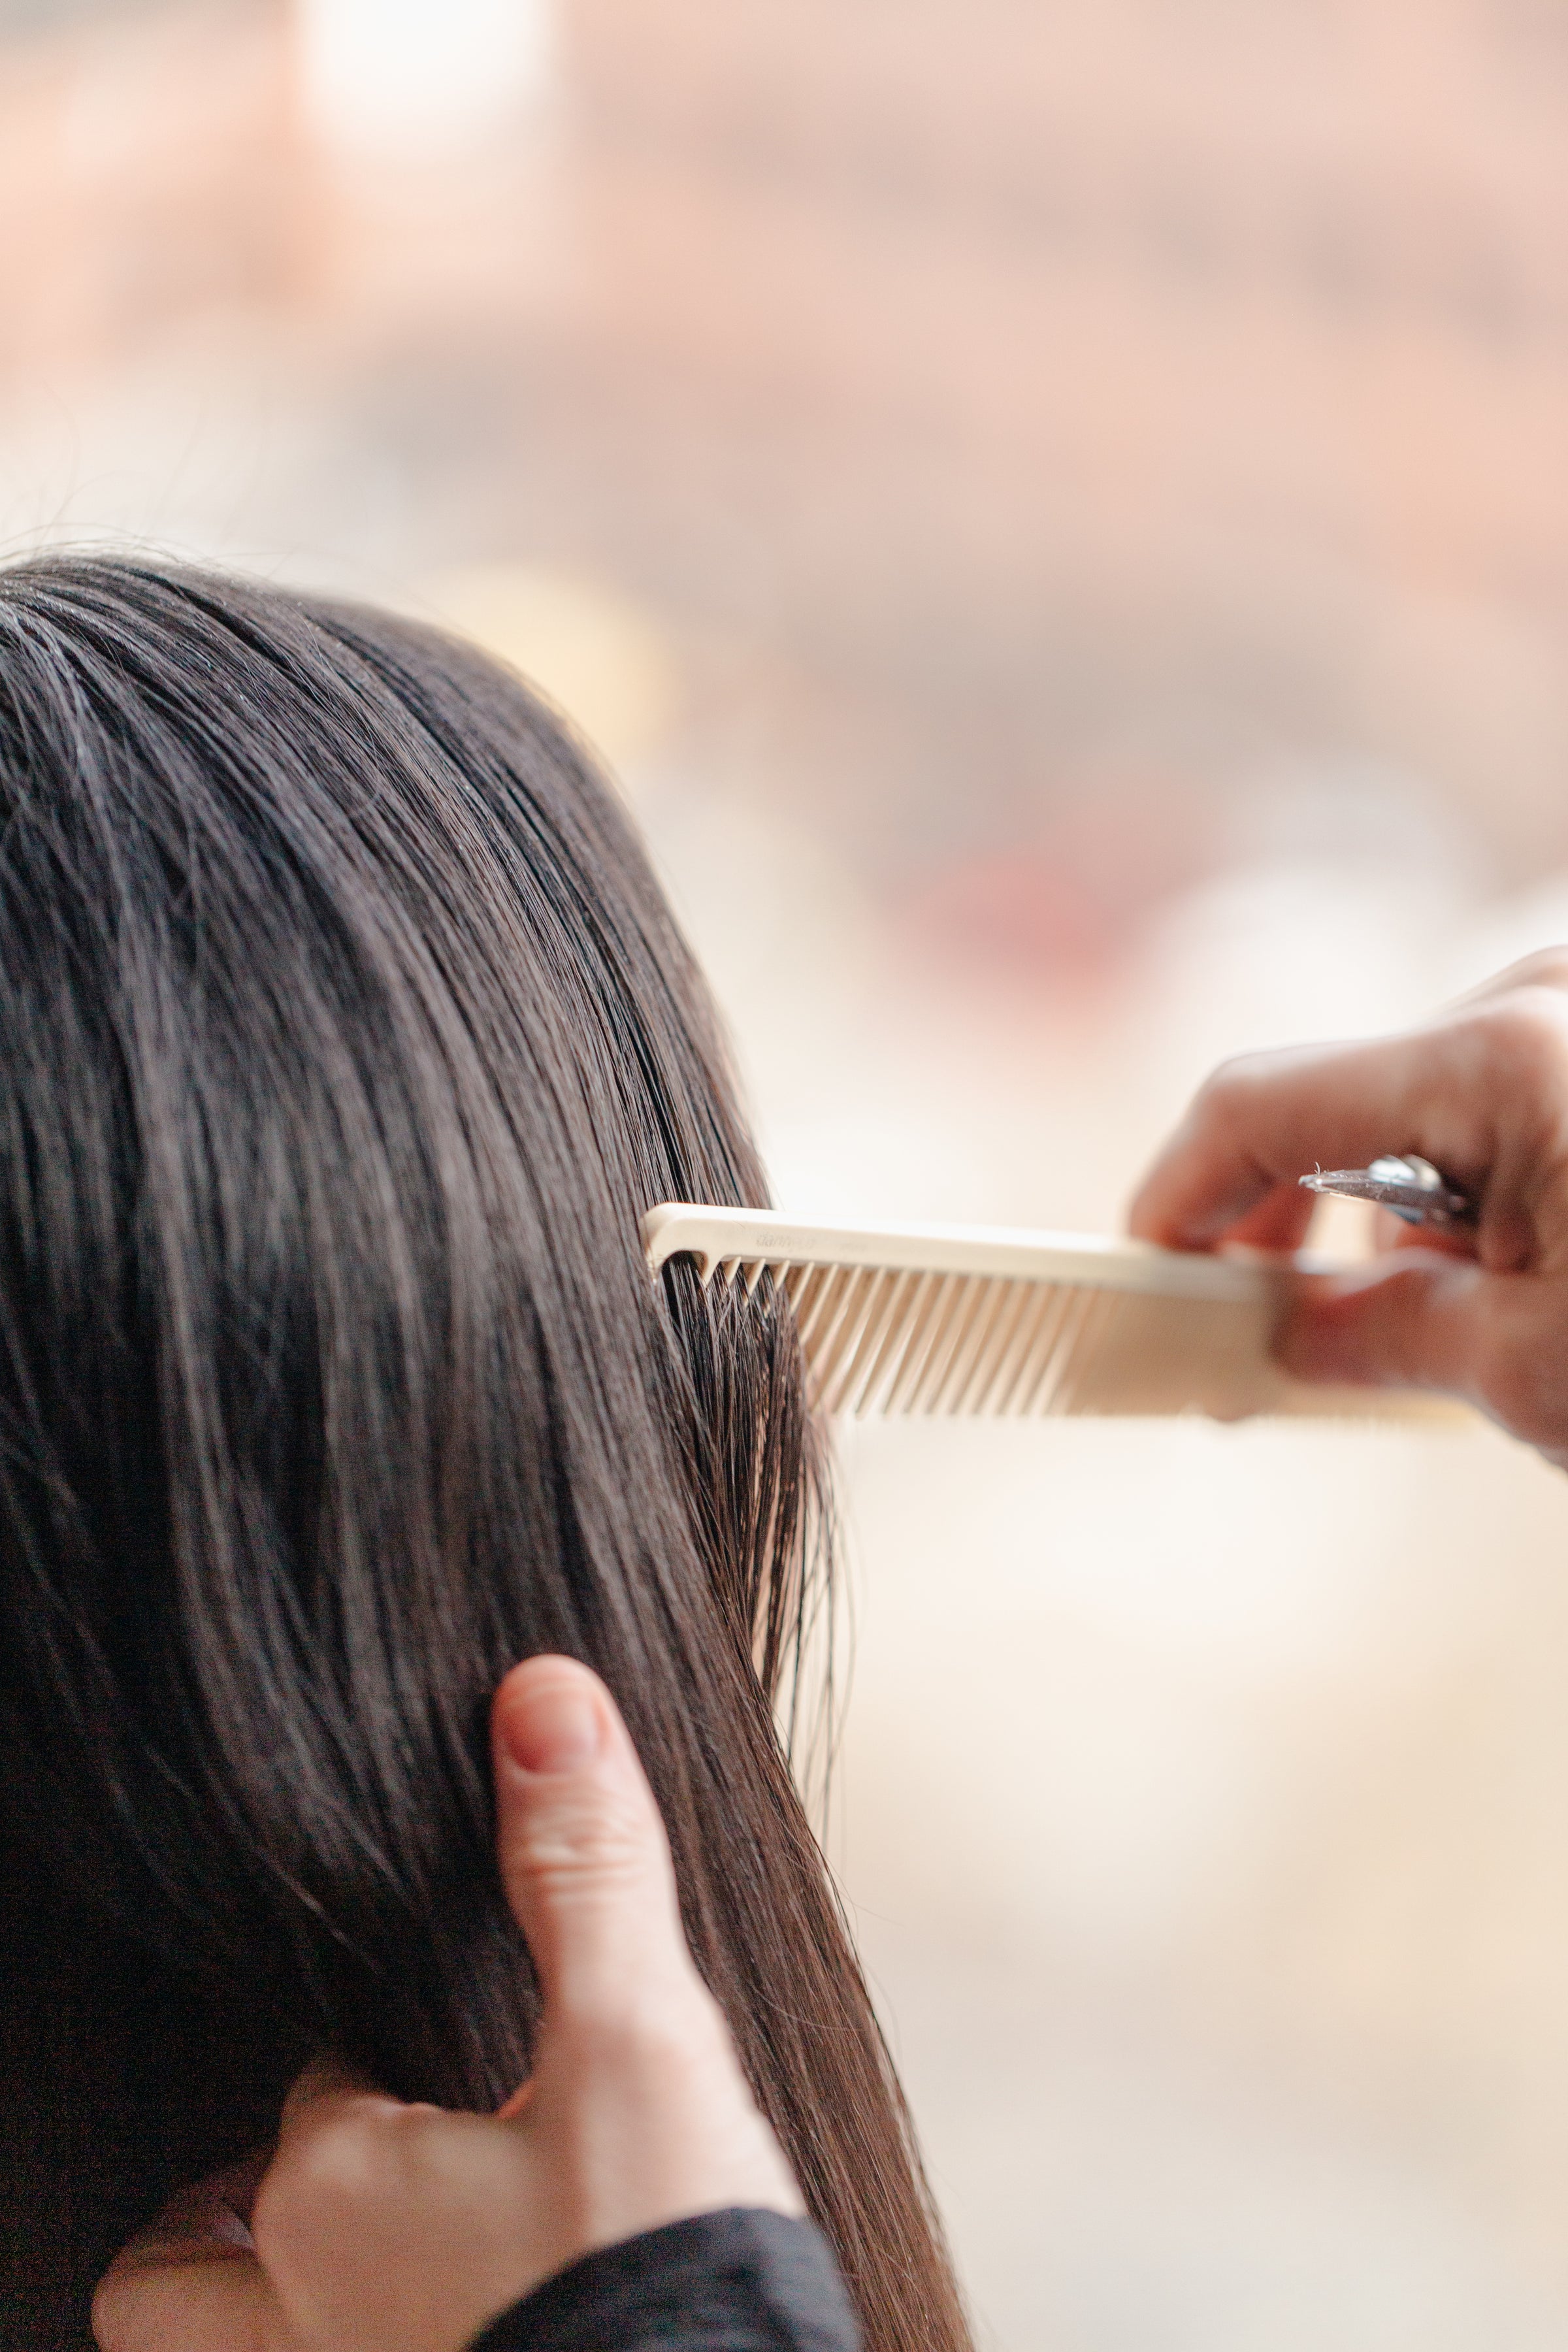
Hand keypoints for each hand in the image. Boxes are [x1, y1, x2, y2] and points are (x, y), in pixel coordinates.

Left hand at [93, 1657, 802, 2351]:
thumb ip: (584, 1873)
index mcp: (333, 2197)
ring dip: (288, 2300)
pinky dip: (380, 2339)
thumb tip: (541, 1697)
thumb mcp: (637, 2045)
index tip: (448, 2048)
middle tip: (301, 2178)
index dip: (376, 2058)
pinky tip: (472, 2303)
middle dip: (213, 2222)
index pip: (315, 2088)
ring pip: (248, 2348)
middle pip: (185, 2268)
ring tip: (386, 2248)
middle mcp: (306, 2326)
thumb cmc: (658, 2277)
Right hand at [1128, 952, 1567, 1465]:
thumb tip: (1279, 1339)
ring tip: (1460, 1327)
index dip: (1173, 1202)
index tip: (1140, 1283)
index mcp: (1500, 1056)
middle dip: (1285, 1230)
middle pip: (1326, 1106)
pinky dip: (1471, 1190)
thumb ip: (1379, 1338)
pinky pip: (1488, 1102)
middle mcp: (1531, 999)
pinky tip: (1525, 1275)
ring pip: (1409, 1111)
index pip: (1255, 1107)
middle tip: (1256, 1342)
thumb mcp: (1538, 1367)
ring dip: (1394, 1219)